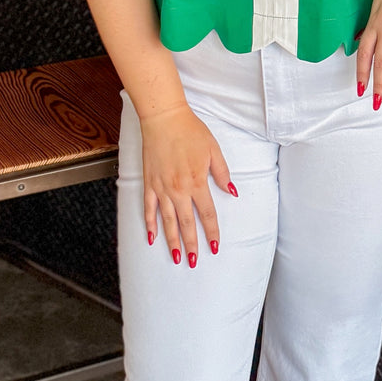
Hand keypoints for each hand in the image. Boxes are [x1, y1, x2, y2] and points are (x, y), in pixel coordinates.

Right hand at [139, 103, 235, 265]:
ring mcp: (161, 188)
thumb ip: (222, 174)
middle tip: (194, 261)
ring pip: (167, 221)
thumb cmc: (190, 131)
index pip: (207, 214)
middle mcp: (178, 189)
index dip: (212, 232)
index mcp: (197, 182)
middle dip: (191, 244)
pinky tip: (152, 237)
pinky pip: (149, 208)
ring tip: (176, 257)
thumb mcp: (214, 150)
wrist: (164, 118)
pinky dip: (150, 224)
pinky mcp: (149, 183)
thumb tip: (232, 192)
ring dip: (172, 241)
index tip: (214, 247)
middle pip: (186, 223)